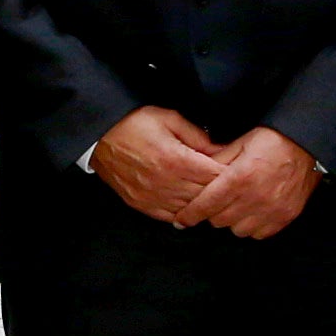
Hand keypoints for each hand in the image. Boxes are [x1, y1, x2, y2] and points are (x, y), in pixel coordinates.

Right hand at [94, 106, 227, 225]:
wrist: (100, 136)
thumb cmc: (134, 123)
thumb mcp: (169, 118)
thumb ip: (196, 135)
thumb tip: (218, 149)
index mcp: (175, 159)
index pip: (214, 175)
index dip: (228, 173)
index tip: (235, 170)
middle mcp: (165, 182)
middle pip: (204, 195)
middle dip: (218, 189)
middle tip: (227, 184)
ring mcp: (152, 196)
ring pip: (189, 209)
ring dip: (201, 203)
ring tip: (209, 194)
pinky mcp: (141, 204)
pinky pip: (169, 217)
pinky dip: (182, 212)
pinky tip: (188, 205)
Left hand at [181, 125, 319, 239]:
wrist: (307, 144)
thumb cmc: (272, 140)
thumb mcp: (240, 143)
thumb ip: (216, 160)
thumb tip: (192, 172)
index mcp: (240, 177)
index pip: (207, 204)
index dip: (190, 215)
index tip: (180, 220)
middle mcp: (255, 197)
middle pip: (219, 220)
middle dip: (212, 212)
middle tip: (215, 202)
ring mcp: (272, 210)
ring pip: (237, 230)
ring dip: (232, 220)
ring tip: (236, 206)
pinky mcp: (285, 217)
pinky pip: (258, 234)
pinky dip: (251, 226)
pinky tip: (252, 212)